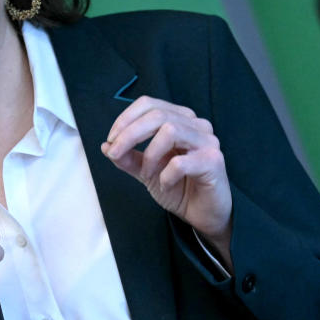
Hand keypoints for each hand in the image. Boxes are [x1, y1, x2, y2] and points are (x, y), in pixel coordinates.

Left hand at [101, 96, 233, 258]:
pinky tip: (164, 185)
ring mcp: (207, 141)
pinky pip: (180, 162)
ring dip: (149, 154)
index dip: (125, 119)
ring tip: (147, 174)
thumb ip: (128, 158)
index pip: (150, 104)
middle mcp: (196, 125)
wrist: (204, 215)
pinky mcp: (213, 161)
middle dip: (130, 134)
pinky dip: (165, 175)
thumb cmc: (180, 188)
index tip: (111, 141)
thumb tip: (106, 146)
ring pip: (170, 130)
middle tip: (116, 154)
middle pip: (158, 114)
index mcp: (181, 120)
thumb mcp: (146, 172)